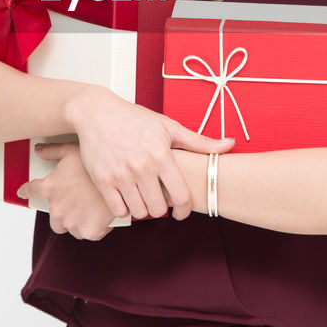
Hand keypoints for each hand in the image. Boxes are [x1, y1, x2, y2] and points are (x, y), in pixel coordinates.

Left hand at [17, 142, 116, 240]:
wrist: (122, 178)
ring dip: (80, 221)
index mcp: (50, 188)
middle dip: (63, 215)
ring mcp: (73, 222)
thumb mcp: (72, 150)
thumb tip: (39, 150)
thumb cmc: (97, 161)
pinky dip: (97, 227)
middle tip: (78, 203)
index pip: (31, 191)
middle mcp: (57, 208)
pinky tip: (104, 215)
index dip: (26, 191)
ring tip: (94, 208)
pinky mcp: (90, 231)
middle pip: (54, 220)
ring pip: (72, 228)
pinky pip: (90, 233)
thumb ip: (53, 151)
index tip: (23, 193)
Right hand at [62, 85, 234, 220]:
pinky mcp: (102, 180)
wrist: (96, 113)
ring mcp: (120, 174)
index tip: (182, 213)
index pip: (181, 196)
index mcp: (162, 155)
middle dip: (161, 208)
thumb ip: (199, 141)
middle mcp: (142, 166)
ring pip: (139, 211)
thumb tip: (230, 144)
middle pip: (159, 209)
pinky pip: (118, 210)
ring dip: (143, 208)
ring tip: (142, 196)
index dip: (185, 210)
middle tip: (159, 199)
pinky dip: (124, 208)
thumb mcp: (169, 127)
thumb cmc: (134, 119)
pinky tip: (127, 196)